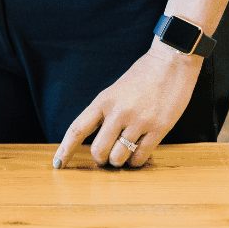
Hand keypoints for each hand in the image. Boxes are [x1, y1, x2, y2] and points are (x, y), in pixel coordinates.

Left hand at [53, 40, 202, 168]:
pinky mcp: (159, 127)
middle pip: (98, 150)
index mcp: (102, 101)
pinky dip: (136, 161)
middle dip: (100, 160)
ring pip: (119, 156)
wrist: (171, 63)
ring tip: (122, 158)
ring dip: (119, 162)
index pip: (77, 130)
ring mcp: (139, 121)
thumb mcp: (114, 92)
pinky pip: (141, 155)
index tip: (57, 164)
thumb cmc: (141, 77)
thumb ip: (103, 113)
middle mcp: (118, 112)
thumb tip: (94, 139)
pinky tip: (136, 156)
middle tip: (105, 159)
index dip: (65, 149)